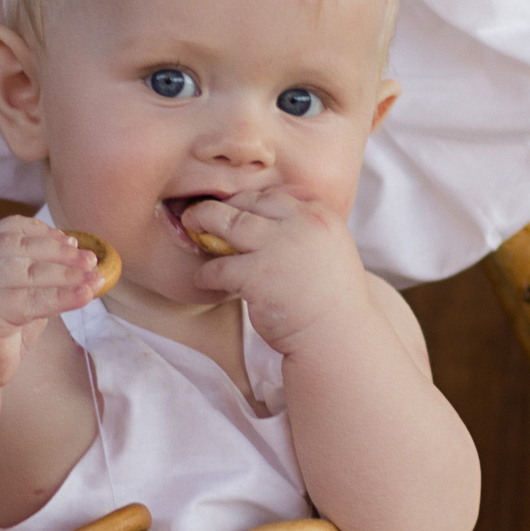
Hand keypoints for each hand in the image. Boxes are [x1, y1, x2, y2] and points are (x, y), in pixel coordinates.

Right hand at [0, 216, 99, 390]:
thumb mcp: (13, 296)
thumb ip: (35, 277)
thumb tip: (78, 261)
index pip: (9, 229)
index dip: (43, 232)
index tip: (70, 240)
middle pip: (21, 247)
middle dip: (60, 252)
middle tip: (90, 260)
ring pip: (28, 273)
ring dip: (66, 274)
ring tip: (95, 278)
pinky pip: (32, 302)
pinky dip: (62, 298)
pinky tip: (85, 297)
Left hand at [182, 191, 374, 357]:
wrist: (338, 336)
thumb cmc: (333, 300)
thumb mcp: (332, 251)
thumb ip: (308, 231)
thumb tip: (273, 221)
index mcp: (321, 216)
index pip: (279, 193)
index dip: (254, 199)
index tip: (239, 208)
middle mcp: (301, 224)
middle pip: (250, 201)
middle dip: (225, 206)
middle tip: (203, 213)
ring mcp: (278, 248)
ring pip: (227, 221)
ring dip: (203, 221)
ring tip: (191, 226)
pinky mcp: (257, 275)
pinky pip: (219, 267)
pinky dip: (206, 273)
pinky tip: (202, 279)